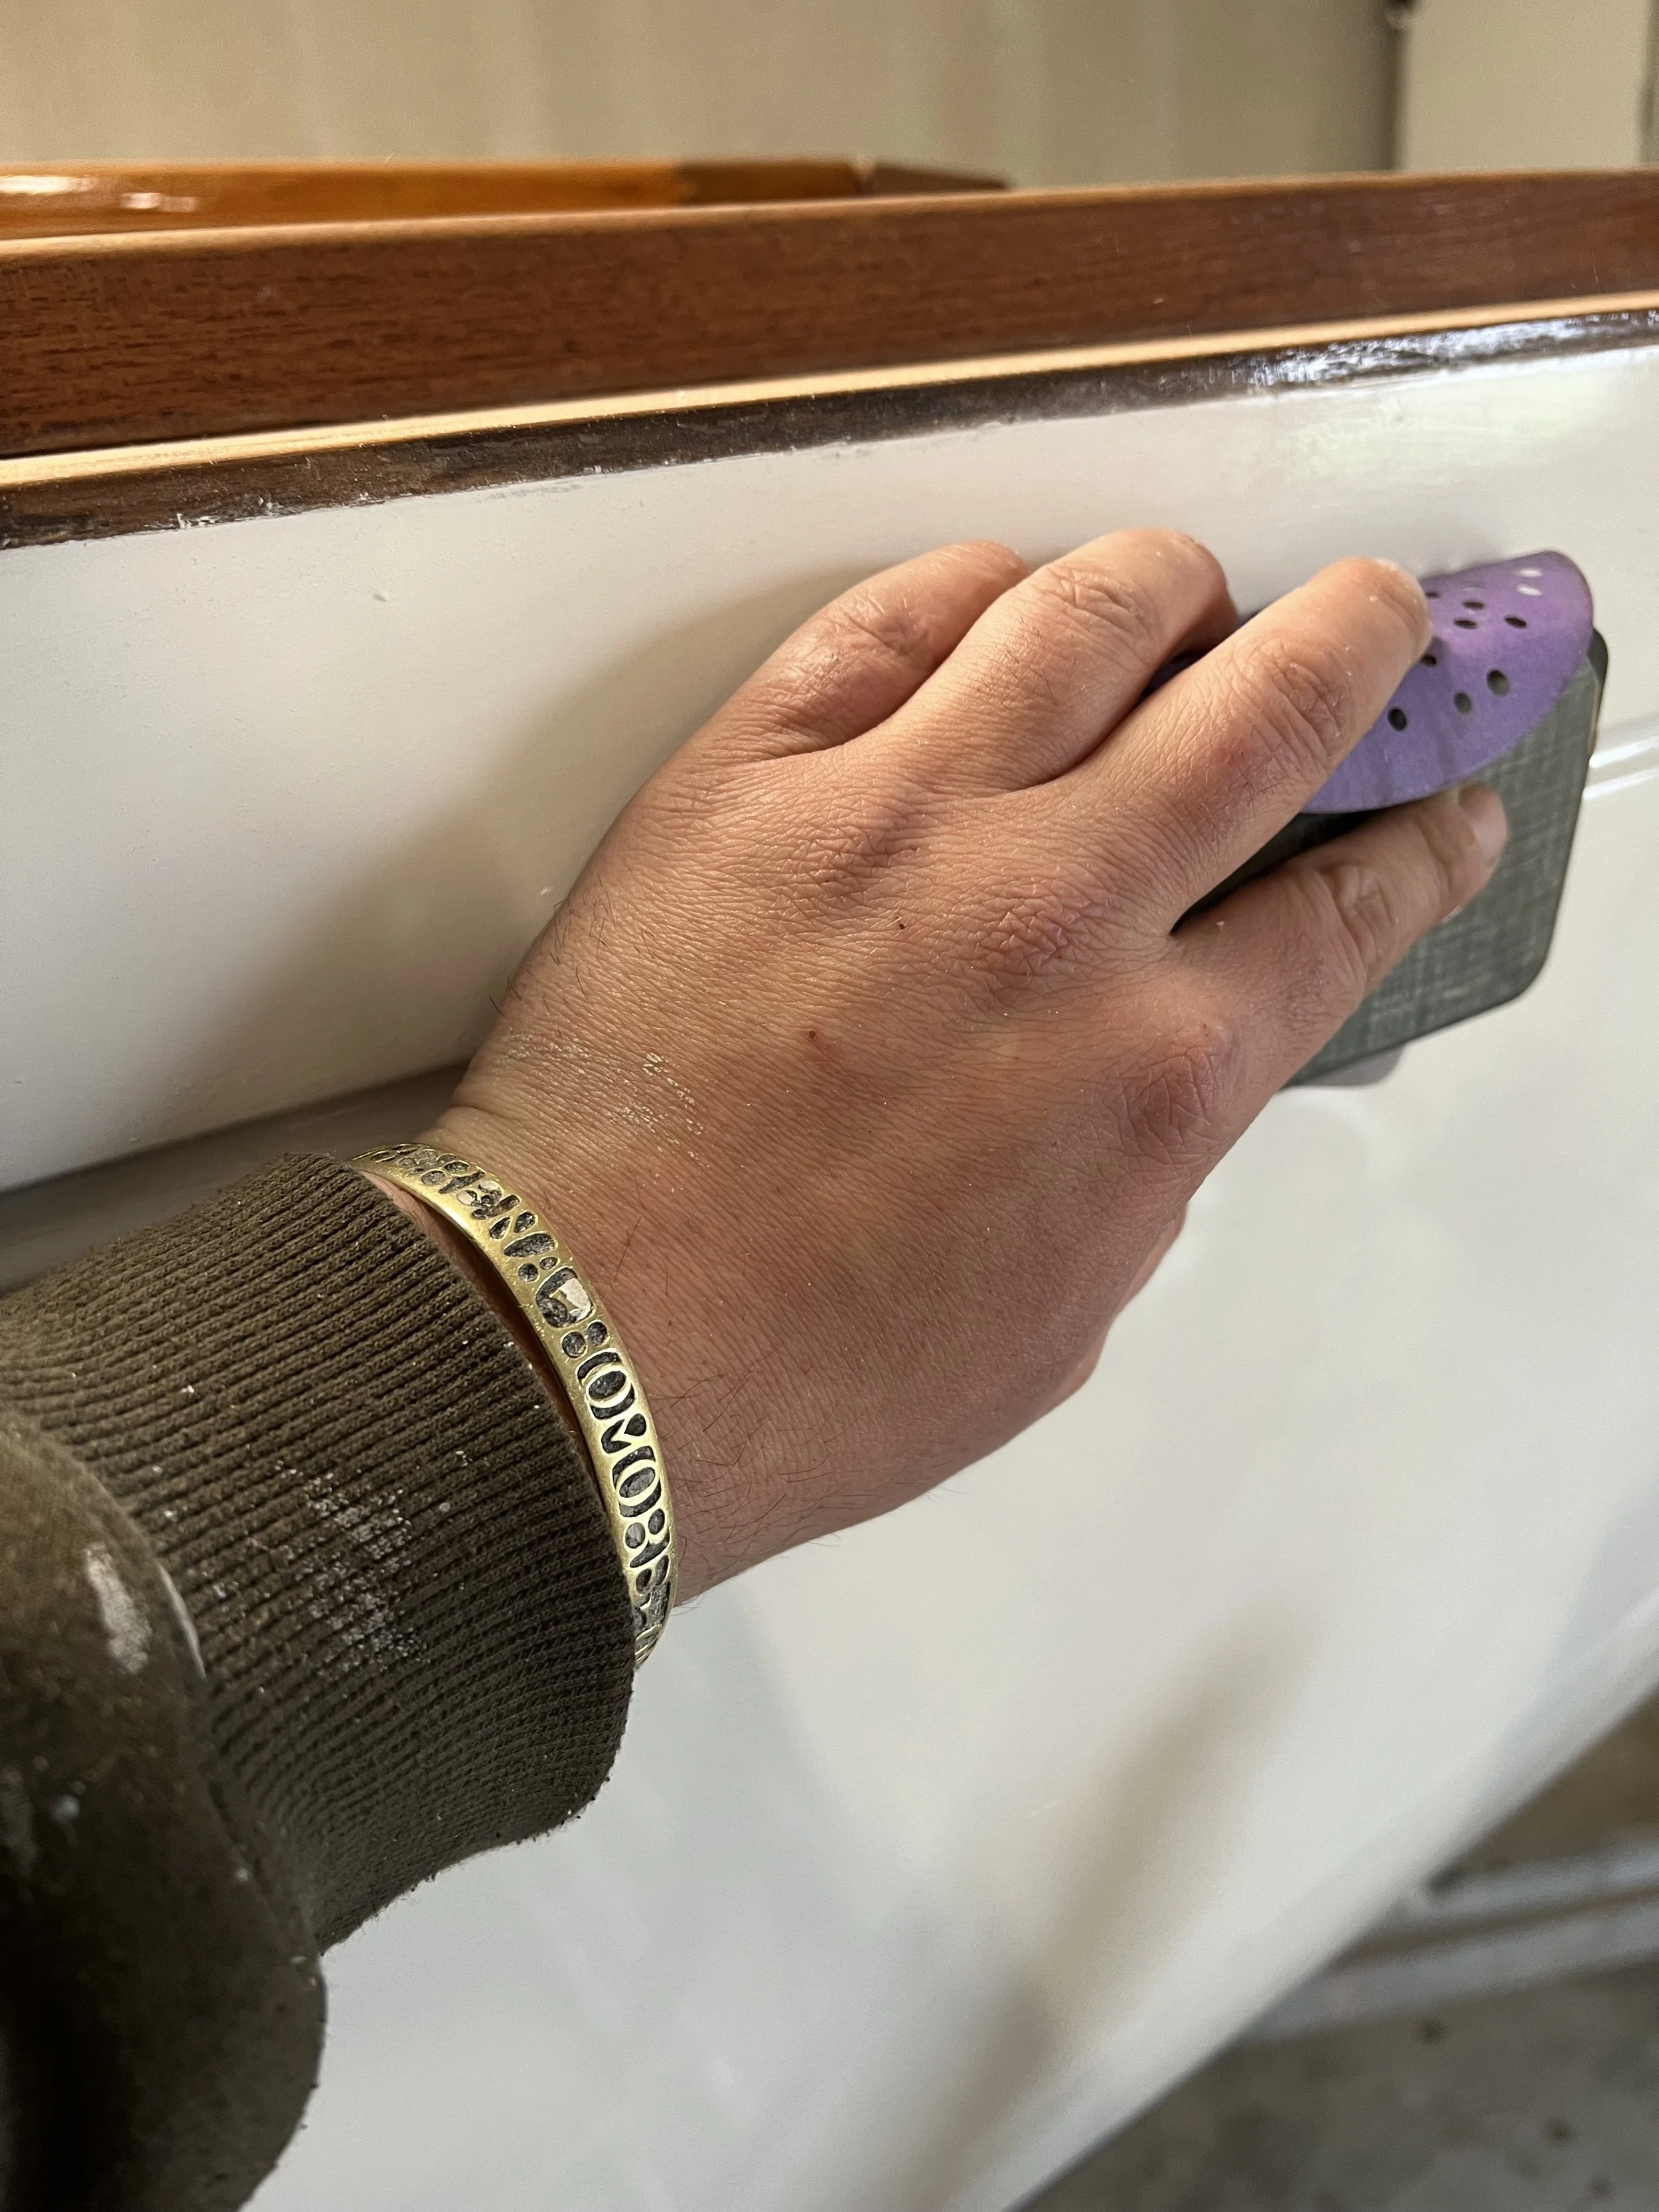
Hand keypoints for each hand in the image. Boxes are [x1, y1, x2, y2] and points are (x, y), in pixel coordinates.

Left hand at [426, 532, 1505, 1596]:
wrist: (587, 1340)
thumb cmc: (815, 1368)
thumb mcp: (1070, 1305)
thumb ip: (1154, 1146)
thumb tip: (1183, 1033)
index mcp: (1157, 1070)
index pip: (1352, 902)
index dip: (1421, 839)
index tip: (1435, 811)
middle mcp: (1056, 913)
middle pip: (1273, 699)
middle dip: (1359, 638)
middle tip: (1366, 622)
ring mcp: (898, 821)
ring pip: (1094, 604)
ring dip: (1171, 586)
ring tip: (1175, 604)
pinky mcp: (749, 776)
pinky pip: (891, 612)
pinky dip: (970, 589)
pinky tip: (990, 614)